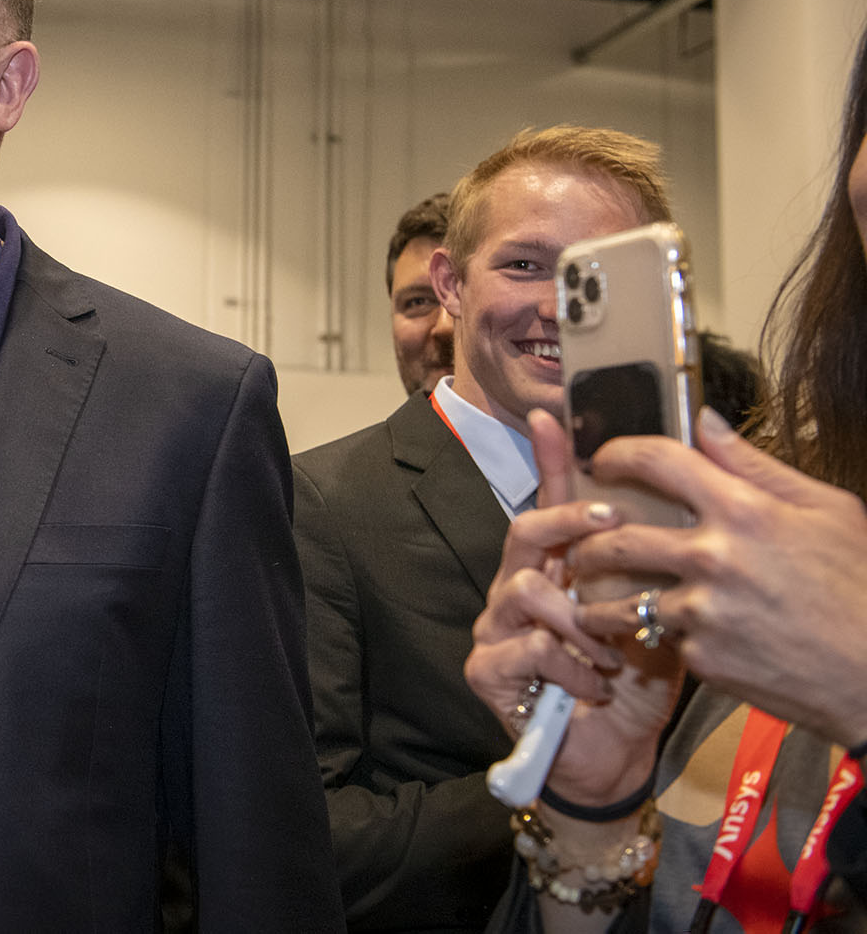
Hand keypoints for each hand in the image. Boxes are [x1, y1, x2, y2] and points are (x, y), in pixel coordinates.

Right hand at [464, 410, 683, 804]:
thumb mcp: (656, 617)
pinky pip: (528, 647)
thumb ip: (653, 571)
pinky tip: (594, 684)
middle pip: (526, 530)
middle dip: (568, 520)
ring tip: (613, 651)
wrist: (614, 754)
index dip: (549, 458)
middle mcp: (519, 588)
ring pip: (527, 590)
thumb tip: (681, 515)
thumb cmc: (632, 684)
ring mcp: (496, 627)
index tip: (552, 416)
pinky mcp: (487, 668)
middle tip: (613, 522)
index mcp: (557, 570)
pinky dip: (571, 666)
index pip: (549, 504)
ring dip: (581, 620)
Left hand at [571, 408, 866, 747]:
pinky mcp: (702, 656)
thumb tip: (707, 422)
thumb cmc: (861, 587)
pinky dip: (649, 633)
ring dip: (594, 594)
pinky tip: (647, 631)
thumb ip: (756, 465)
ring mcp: (704, 610)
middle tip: (581, 541)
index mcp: (745, 511)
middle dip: (585, 538)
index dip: (617, 453)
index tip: (601, 461)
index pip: (657, 460)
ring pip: (618, 596)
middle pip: (617, 536)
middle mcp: (715, 557)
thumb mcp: (826, 510)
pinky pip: (658, 636)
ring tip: (590, 592)